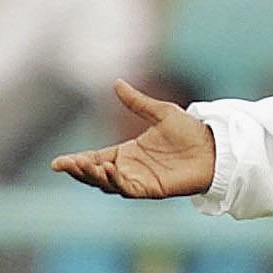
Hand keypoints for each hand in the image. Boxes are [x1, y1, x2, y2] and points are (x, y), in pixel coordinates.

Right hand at [50, 80, 215, 198]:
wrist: (216, 147)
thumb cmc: (191, 131)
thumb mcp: (162, 112)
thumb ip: (137, 102)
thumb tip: (116, 83)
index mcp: (127, 152)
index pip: (94, 159)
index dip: (76, 162)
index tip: (56, 163)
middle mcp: (130, 169)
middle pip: (96, 175)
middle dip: (79, 171)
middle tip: (65, 164)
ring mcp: (140, 180)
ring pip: (108, 185)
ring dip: (94, 177)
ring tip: (84, 165)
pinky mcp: (153, 190)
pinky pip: (128, 189)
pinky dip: (116, 182)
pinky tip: (109, 170)